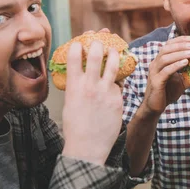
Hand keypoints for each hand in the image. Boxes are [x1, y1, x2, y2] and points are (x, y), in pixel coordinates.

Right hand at [61, 41, 122, 164]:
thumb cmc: (75, 127)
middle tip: (100, 40)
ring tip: (114, 50)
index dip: (77, 45)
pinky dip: (117, 81)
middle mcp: (90, 85)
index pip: (73, 56)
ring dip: (114, 53)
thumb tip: (79, 75)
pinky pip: (119, 84)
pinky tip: (118, 79)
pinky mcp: (118, 99)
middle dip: (98, 43)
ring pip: (114, 64)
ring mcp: (106, 92)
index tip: (80, 42)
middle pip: (96, 54)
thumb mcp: (70, 103)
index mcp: (73, 86)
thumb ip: (76, 87)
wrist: (88, 148)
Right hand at [143, 36, 189, 115]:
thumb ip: (188, 73)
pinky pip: (166, 71)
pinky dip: (176, 65)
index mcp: (160, 61)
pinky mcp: (156, 82)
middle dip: (181, 44)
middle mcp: (155, 64)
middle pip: (166, 48)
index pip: (168, 45)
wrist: (155, 107)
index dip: (180, 40)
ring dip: (179, 53)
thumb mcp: (181, 81)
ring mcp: (154, 72)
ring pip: (165, 58)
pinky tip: (185, 62)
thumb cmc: (167, 93)